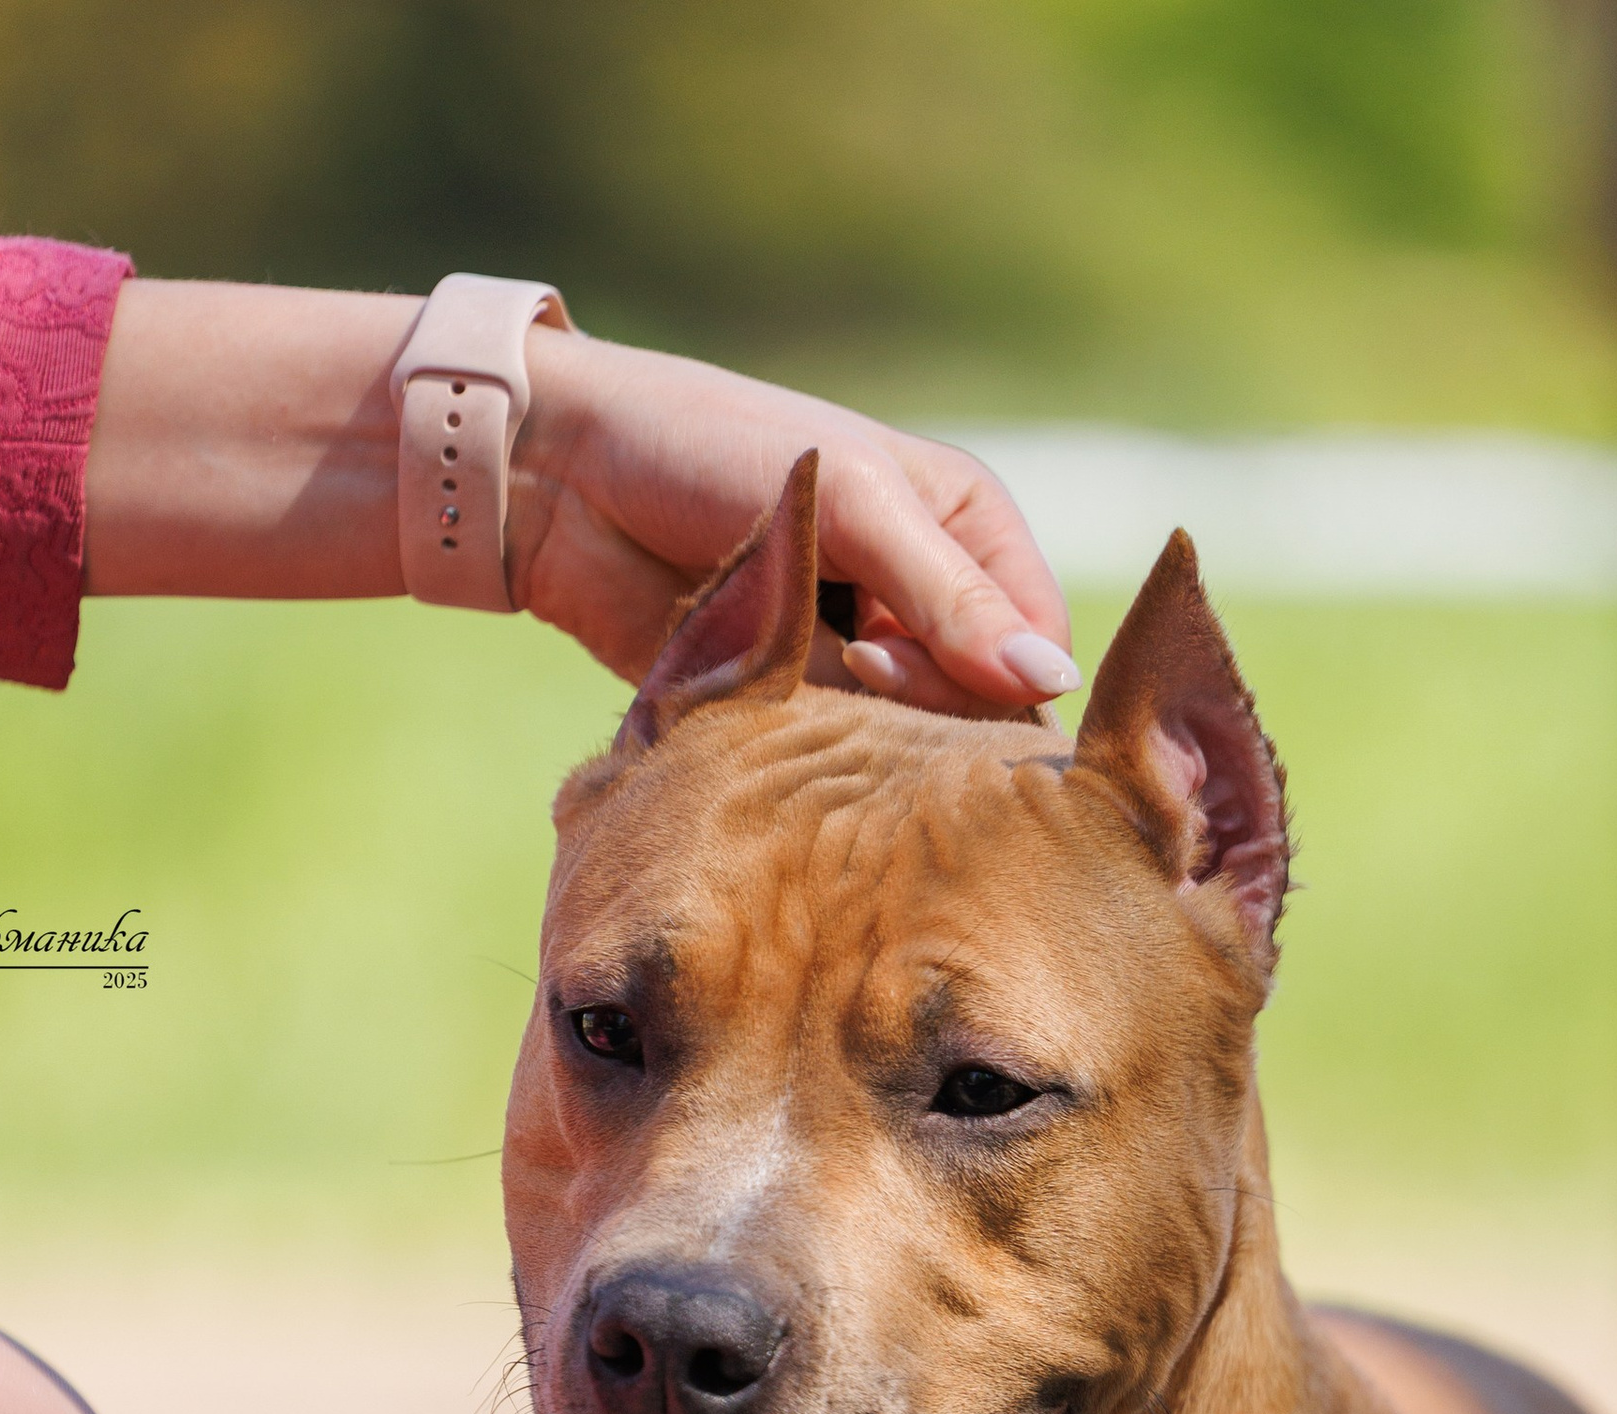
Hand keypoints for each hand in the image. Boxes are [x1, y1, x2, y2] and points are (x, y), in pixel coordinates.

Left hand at [510, 334, 1077, 716]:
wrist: (566, 481)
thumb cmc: (710, 449)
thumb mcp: (852, 502)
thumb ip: (948, 595)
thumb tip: (1050, 682)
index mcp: (969, 530)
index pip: (1034, 646)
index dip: (994, 682)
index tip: (895, 663)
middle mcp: (926, 601)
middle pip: (980, 712)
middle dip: (924, 714)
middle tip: (846, 671)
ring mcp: (862, 659)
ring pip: (909, 748)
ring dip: (864, 739)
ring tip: (800, 685)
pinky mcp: (797, 707)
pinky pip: (837, 761)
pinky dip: (812, 753)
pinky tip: (768, 717)